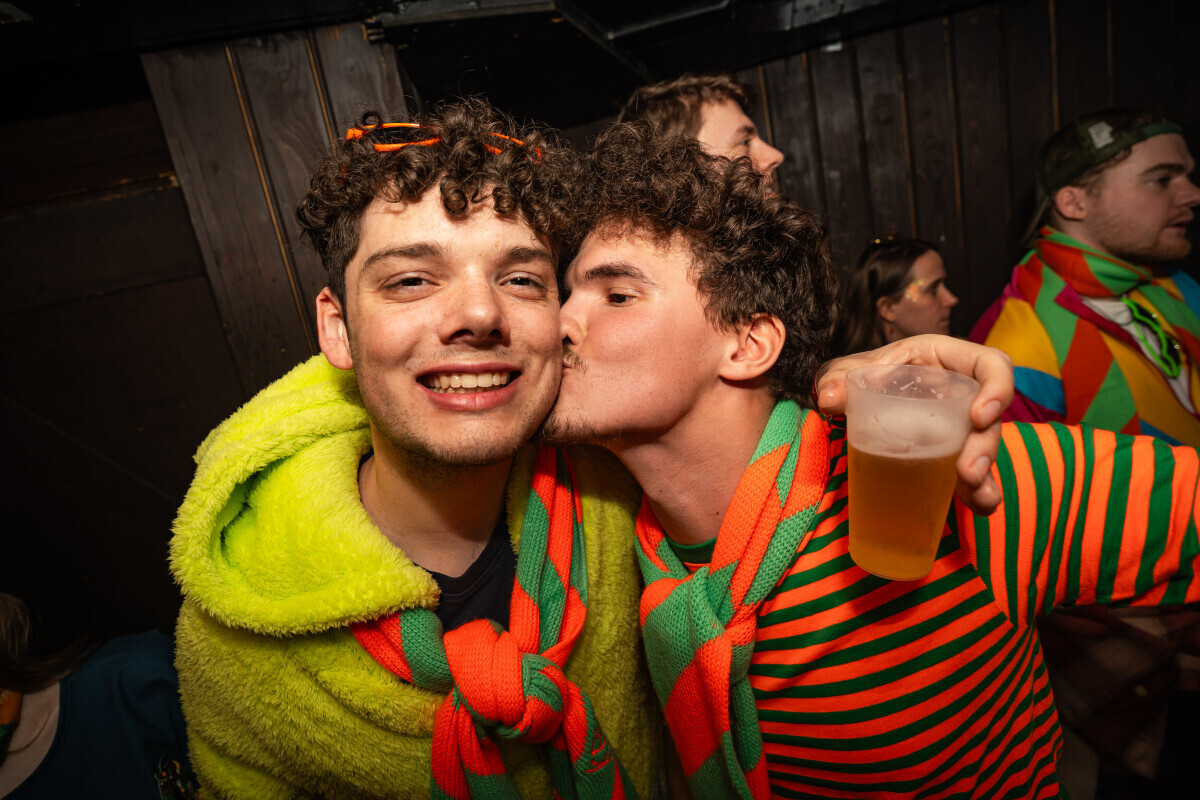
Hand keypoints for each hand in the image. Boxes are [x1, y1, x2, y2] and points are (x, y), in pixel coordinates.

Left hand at [813, 335, 1012, 515]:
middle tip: (968, 471)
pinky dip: (978, 491)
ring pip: (984, 448)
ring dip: (985, 474)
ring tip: (977, 496)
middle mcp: (962, 393)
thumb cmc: (867, 374)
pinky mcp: (954, 453)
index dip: (997, 388)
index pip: (991, 366)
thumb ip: (839, 377)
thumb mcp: (853, 370)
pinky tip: (980, 506)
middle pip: (991, 416)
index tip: (980, 416)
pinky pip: (974, 473)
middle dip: (985, 446)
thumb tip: (829, 398)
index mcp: (947, 360)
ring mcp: (961, 426)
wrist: (857, 397)